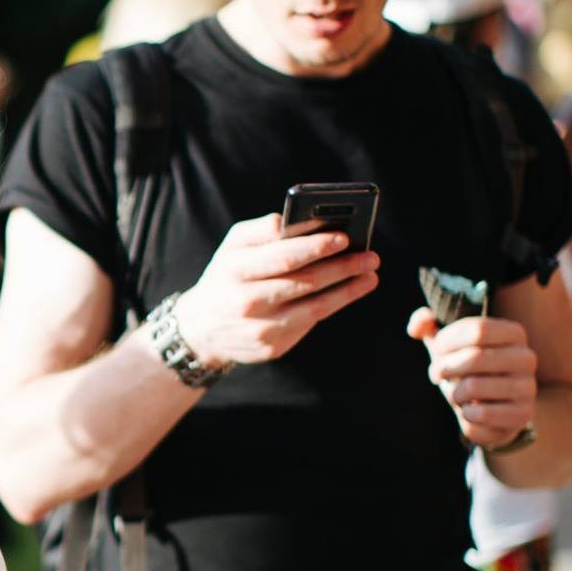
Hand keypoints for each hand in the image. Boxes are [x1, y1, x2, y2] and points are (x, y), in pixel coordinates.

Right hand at [172, 214, 378, 365]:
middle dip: (342, 267)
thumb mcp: (231, 248)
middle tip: (370, 256)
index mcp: (235, 270)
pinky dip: (334, 305)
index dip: (316, 247)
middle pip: (304, 282)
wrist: (200, 328)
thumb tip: (300, 223)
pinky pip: (310, 323)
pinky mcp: (272, 347)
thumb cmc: (226, 277)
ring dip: (348, 289)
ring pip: (314, 306)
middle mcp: (247, 301)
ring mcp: (260, 328)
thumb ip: (262, 230)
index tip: (344, 237)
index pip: (282, 257)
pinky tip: (350, 292)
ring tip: (369, 275)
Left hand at [406, 309, 537, 448]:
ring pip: (474, 387)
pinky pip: (481, 413)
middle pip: (475, 357)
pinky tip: (470, 411)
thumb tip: (416, 325)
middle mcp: (526, 357)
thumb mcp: (447, 344)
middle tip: (435, 374)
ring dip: (454, 393)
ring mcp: (528, 387)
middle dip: (445, 368)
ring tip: (455, 394)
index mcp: (513, 333)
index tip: (436, 352)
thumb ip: (427, 325)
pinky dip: (465, 414)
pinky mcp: (523, 414)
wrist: (494, 407)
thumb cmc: (466, 369)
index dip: (447, 342)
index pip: (477, 330)